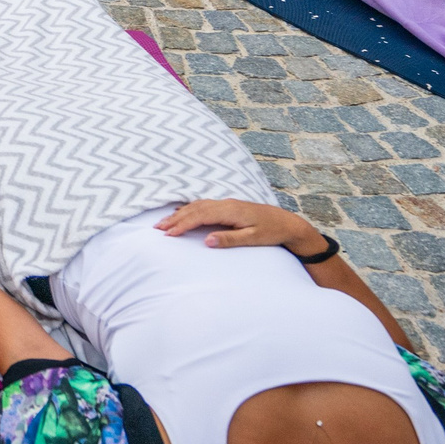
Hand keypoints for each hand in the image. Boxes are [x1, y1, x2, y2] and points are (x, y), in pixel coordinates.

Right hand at [154, 200, 318, 252]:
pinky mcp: (228, 206)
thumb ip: (230, 239)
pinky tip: (182, 213)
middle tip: (157, 228)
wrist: (287, 223)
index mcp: (230, 211)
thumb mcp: (253, 239)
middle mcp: (226, 204)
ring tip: (164, 222)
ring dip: (179, 213)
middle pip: (194, 209)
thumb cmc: (271, 232)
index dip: (182, 224)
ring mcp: (226, 203)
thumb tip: (207, 240)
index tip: (168, 234)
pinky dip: (189, 209)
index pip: (200, 216)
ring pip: (197, 205)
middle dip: (175, 218)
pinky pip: (204, 205)